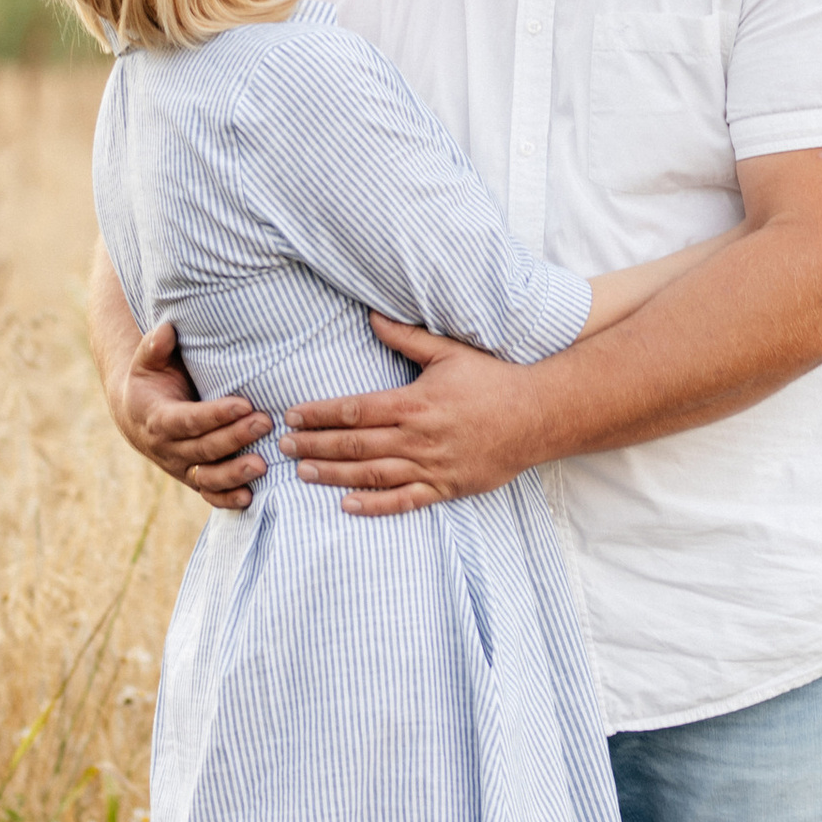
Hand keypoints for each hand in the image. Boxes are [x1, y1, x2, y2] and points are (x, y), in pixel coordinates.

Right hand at [112, 316, 270, 511]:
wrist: (136, 415)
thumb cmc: (151, 379)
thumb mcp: (147, 361)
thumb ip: (155, 346)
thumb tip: (167, 330)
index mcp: (156, 418)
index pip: (188, 420)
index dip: (215, 414)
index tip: (243, 403)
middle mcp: (167, 447)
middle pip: (203, 448)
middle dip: (235, 437)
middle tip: (265, 423)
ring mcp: (180, 466)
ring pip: (207, 475)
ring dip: (234, 473)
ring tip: (263, 465)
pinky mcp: (192, 478)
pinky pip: (209, 493)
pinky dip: (227, 498)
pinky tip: (249, 496)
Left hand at [280, 318, 533, 514]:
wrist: (539, 416)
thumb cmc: (494, 380)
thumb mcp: (450, 352)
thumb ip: (407, 337)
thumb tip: (371, 315)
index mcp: (414, 403)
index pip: (354, 411)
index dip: (319, 415)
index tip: (293, 416)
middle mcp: (418, 438)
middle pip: (354, 445)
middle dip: (315, 446)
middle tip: (283, 447)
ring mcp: (432, 466)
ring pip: (372, 475)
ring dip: (333, 476)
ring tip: (303, 474)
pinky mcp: (446, 488)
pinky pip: (404, 501)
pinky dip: (374, 506)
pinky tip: (347, 506)